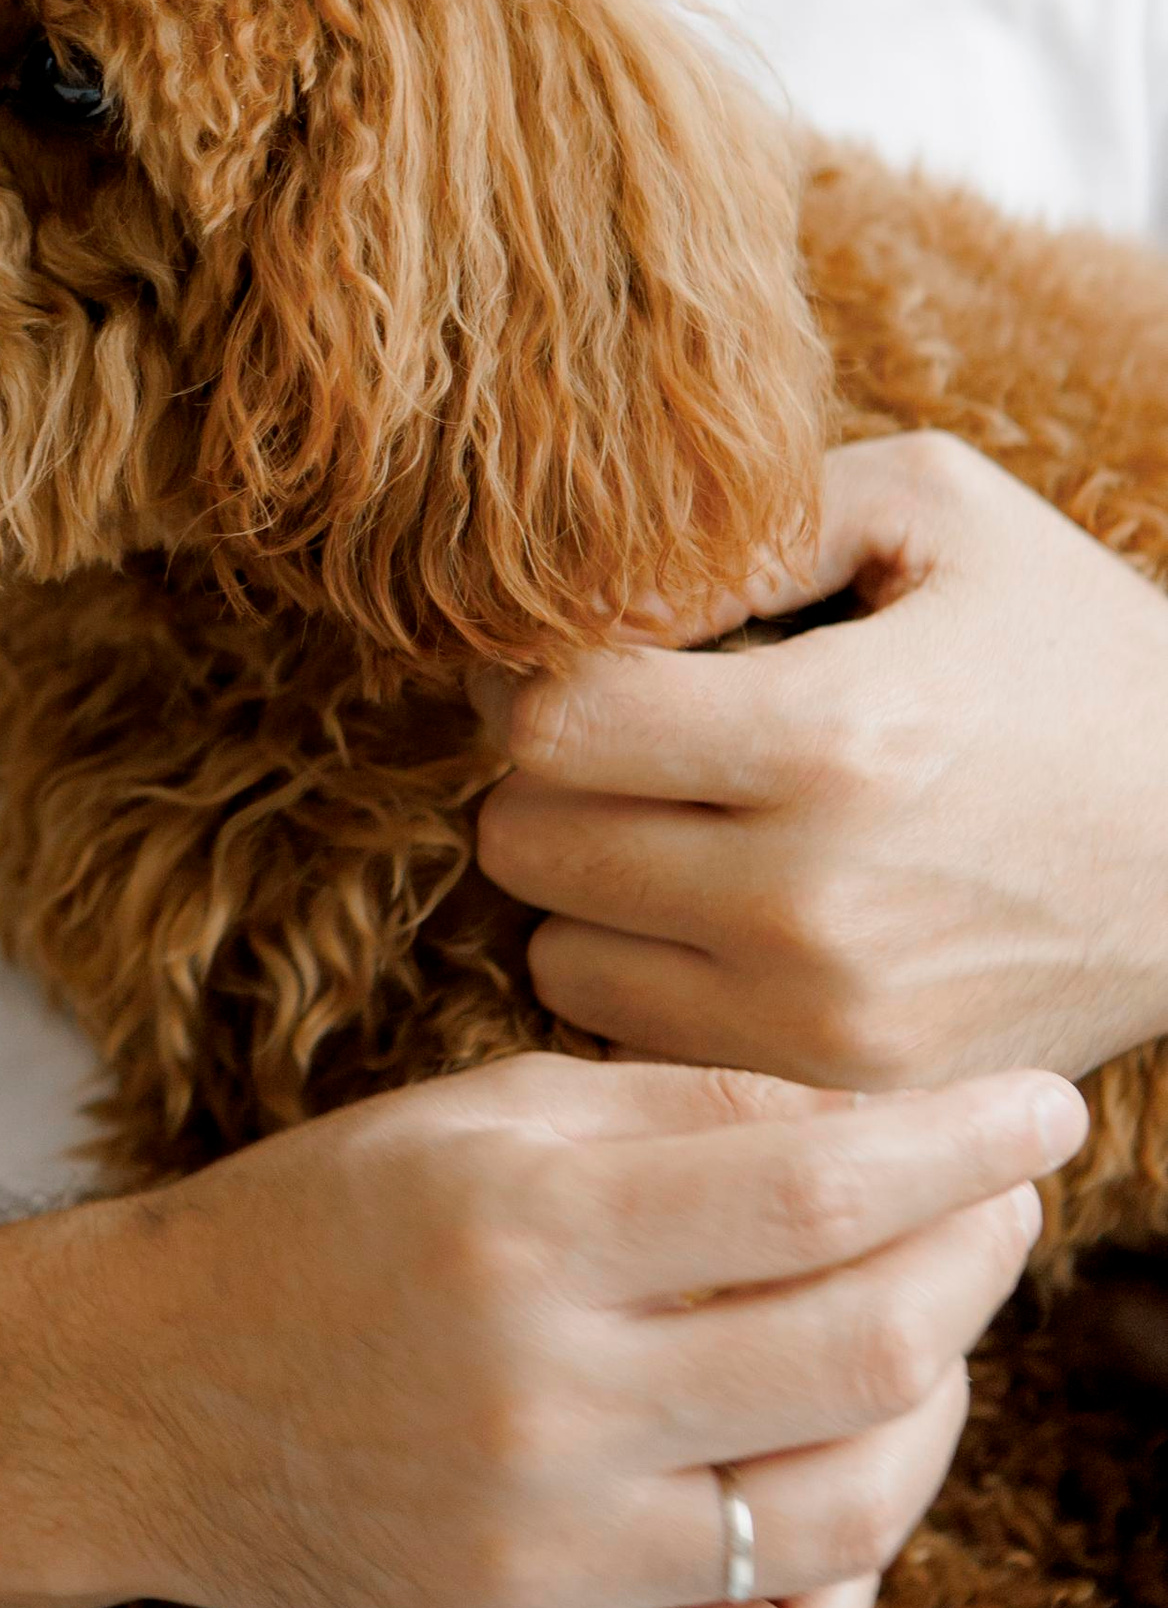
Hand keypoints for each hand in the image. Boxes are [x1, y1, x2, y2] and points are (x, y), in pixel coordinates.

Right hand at [71, 1048, 1078, 1607]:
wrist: (152, 1402)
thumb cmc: (336, 1224)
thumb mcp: (490, 1113)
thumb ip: (690, 1111)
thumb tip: (895, 1132)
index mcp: (519, 1233)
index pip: (814, 1186)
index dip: (961, 1145)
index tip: (1041, 1113)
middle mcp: (537, 1404)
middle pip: (866, 1350)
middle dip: (979, 1261)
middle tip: (998, 1209)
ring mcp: (546, 1563)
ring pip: (853, 1509)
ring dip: (934, 1410)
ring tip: (918, 1338)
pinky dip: (849, 1572)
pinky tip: (828, 1485)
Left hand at [474, 433, 1167, 1090]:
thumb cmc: (1076, 650)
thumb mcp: (938, 510)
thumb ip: (749, 524)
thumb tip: (589, 584)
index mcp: (830, 737)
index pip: (552, 722)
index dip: (535, 675)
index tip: (575, 661)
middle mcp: (813, 897)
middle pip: (530, 843)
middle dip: (551, 780)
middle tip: (618, 746)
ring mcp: (830, 1020)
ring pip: (557, 956)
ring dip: (586, 893)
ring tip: (670, 834)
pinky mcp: (851, 1096)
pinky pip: (642, 1044)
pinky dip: (650, 984)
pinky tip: (714, 921)